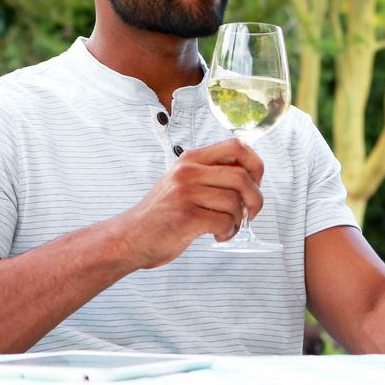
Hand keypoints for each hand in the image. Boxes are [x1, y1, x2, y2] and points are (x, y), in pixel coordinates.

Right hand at [114, 138, 263, 267]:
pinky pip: (224, 222)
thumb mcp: (183, 182)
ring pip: (235, 202)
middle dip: (255, 198)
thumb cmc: (162, 213)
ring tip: (226, 227)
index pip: (236, 147)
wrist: (129, 237)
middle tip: (251, 213)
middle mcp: (188, 171)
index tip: (254, 184)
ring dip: (238, 220)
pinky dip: (228, 232)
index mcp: (190, 159)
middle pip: (242, 176)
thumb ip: (210, 174)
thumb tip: (251, 177)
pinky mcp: (185, 217)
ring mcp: (185, 193)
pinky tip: (217, 235)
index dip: (255, 165)